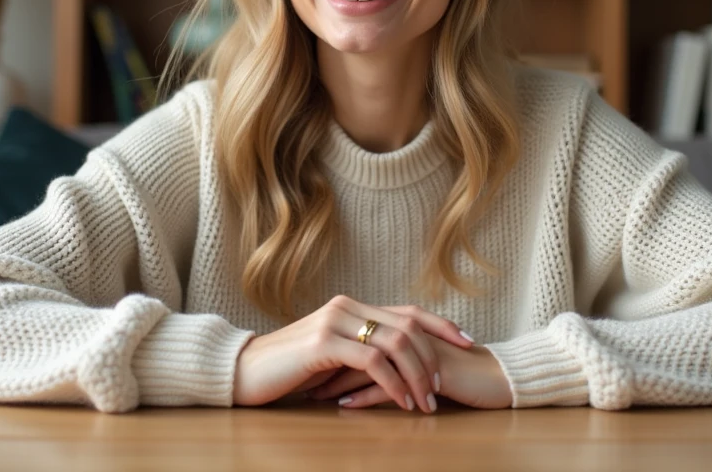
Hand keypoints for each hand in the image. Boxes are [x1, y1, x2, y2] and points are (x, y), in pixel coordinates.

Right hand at [233, 295, 474, 410]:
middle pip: (407, 324)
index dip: (441, 325)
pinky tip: (401, 402)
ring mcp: (335, 322)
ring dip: (416, 375)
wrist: (244, 372)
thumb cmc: (288, 370)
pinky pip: (372, 361)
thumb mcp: (330, 358)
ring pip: (394, 343)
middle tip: (442, 388)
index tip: (467, 342)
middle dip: (433, 356)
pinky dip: (393, 383)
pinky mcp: (323, 344)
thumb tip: (397, 367)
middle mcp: (346, 307)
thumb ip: (359, 353)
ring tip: (425, 403)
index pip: (407, 311)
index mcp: (351, 307)